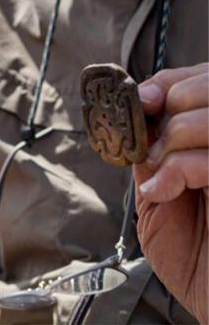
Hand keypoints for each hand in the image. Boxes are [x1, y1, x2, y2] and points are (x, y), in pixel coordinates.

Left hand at [134, 63, 207, 321]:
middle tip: (154, 147)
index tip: (141, 100)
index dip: (167, 83)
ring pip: (208, 116)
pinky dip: (180, 166)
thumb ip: (151, 158)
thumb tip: (137, 119)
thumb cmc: (195, 258)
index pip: (198, 80)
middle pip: (207, 84)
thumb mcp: (158, 200)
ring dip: (173, 139)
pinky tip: (165, 189)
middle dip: (170, 109)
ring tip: (163, 175)